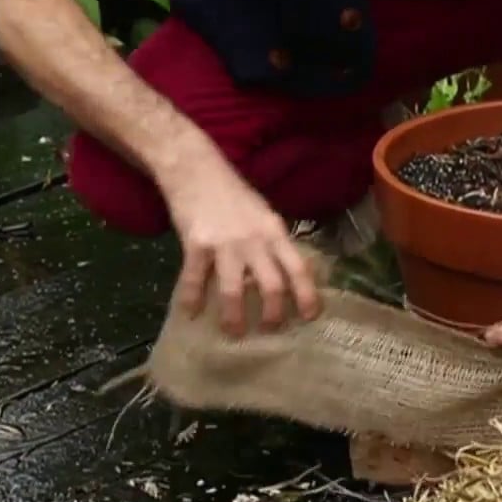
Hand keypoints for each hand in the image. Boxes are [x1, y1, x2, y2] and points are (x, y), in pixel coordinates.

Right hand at [164, 169, 320, 336]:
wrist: (195, 169)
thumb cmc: (233, 194)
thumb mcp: (264, 214)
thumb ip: (273, 243)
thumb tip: (283, 275)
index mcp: (275, 232)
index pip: (299, 268)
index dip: (307, 295)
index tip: (311, 316)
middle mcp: (255, 241)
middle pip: (272, 285)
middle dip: (274, 314)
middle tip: (271, 330)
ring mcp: (225, 243)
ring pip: (234, 290)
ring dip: (234, 316)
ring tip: (235, 332)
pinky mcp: (196, 244)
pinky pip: (195, 278)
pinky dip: (192, 298)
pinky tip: (190, 313)